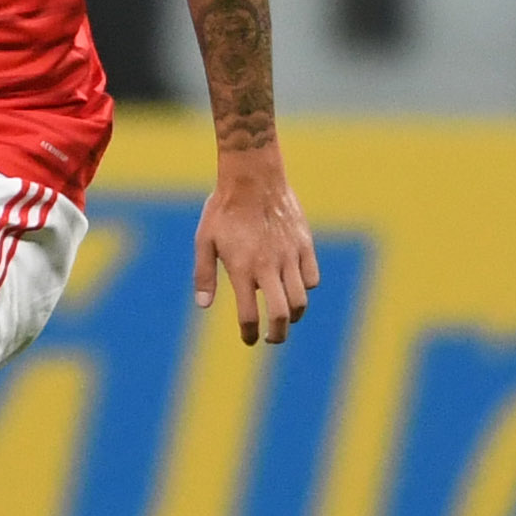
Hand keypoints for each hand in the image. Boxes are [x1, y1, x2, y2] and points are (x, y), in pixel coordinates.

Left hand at [193, 152, 319, 347]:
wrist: (253, 176)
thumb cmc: (224, 208)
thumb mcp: (204, 240)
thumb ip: (204, 275)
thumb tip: (203, 305)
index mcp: (241, 268)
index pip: (249, 316)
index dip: (248, 334)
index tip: (249, 339)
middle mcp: (267, 266)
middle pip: (281, 315)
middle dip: (277, 335)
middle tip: (272, 338)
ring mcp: (289, 256)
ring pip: (301, 300)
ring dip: (294, 316)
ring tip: (285, 317)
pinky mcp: (304, 244)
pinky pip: (312, 278)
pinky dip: (305, 288)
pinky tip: (294, 286)